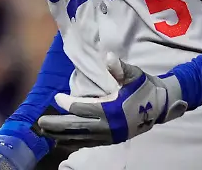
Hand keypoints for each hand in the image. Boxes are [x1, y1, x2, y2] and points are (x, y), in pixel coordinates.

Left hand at [35, 53, 187, 146]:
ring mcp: (109, 135)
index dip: (68, 103)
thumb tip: (108, 57)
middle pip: (78, 126)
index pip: (84, 108)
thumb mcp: (134, 75)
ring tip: (45, 132)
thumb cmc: (144, 87)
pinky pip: (88, 143)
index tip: (56, 97)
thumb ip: (120, 68)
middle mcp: (109, 125)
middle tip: (40, 122)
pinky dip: (73, 142)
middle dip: (58, 125)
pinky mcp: (110, 140)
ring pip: (81, 137)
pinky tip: (61, 140)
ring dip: (62, 135)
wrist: (160, 106)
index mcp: (113, 109)